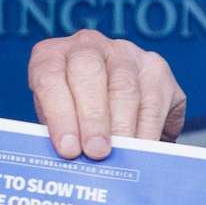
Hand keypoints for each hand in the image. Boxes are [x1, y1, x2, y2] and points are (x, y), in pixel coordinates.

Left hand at [26, 29, 185, 159]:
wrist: (109, 100)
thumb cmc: (74, 114)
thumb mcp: (59, 120)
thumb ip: (62, 133)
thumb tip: (71, 159)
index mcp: (52, 55)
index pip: (49, 76)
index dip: (59, 114)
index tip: (68, 149)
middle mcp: (87, 46)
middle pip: (89, 73)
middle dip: (92, 118)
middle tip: (95, 152)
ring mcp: (124, 53)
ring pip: (124, 88)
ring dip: (122, 126)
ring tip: (120, 154)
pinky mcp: (155, 68)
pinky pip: (152, 102)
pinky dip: (148, 130)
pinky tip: (144, 149)